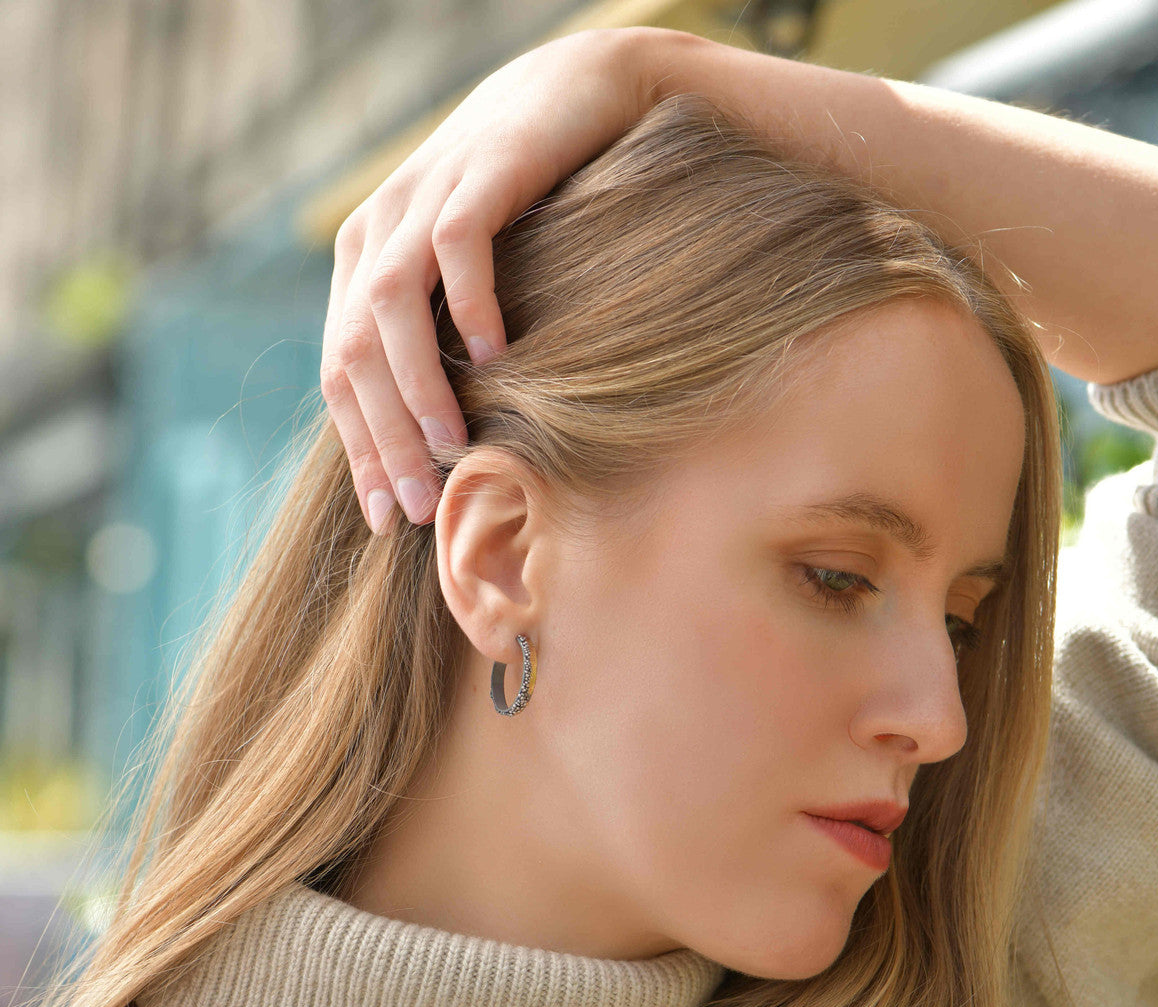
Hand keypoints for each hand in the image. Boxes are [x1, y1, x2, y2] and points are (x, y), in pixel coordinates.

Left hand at [320, 26, 652, 532]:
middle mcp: (376, 231)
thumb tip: (439, 439)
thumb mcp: (466, 279)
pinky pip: (459, 245)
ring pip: (389, 306)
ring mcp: (422, 197)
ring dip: (415, 386)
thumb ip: (439, 339)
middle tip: (420, 507)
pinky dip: (470, 304)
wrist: (573, 96)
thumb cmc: (525, 207)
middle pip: (354, 351)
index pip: (340, 372)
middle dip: (383, 438)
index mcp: (362, 263)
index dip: (360, 449)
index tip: (389, 517)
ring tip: (450, 446)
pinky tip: (497, 357)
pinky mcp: (478, 171)